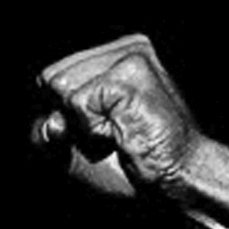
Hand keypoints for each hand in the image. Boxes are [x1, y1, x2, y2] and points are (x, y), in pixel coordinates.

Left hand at [30, 33, 205, 201]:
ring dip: (84, 126)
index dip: (64, 115)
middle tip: (115, 134)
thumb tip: (49, 124)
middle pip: (52, 77)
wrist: (179, 180)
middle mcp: (125, 48)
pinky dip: (93, 131)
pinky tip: (124, 134)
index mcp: (117, 56)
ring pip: (61, 86)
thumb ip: (51, 131)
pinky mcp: (128, 74)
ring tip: (121, 132)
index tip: (105, 131)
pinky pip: (76, 103)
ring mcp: (129, 57)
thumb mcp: (79, 149)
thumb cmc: (135, 166)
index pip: (55, 75)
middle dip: (72, 119)